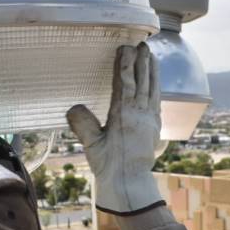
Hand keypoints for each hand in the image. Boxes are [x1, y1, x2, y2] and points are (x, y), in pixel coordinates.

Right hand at [66, 43, 162, 214]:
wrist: (130, 184)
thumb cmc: (109, 166)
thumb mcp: (91, 146)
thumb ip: (82, 125)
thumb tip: (73, 107)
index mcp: (123, 115)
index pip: (125, 83)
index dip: (125, 64)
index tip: (125, 48)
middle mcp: (139, 114)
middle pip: (142, 81)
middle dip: (142, 61)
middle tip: (142, 44)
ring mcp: (150, 120)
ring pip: (153, 89)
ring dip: (152, 71)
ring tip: (152, 56)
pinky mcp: (155, 128)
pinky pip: (157, 101)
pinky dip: (156, 88)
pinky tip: (155, 83)